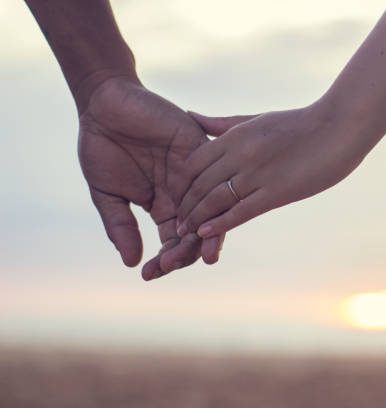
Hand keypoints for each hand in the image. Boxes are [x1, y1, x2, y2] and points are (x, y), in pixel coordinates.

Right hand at [78, 76, 224, 279]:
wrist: (106, 104)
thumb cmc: (102, 147)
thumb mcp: (107, 193)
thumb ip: (121, 225)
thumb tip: (131, 262)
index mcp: (164, 208)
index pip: (175, 243)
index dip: (165, 261)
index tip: (150, 273)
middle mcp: (185, 195)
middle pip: (198, 233)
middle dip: (185, 254)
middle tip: (169, 264)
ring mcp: (195, 174)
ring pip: (211, 211)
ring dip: (203, 235)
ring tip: (193, 253)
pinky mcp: (200, 149)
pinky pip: (214, 177)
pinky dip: (210, 200)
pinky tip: (199, 216)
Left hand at [175, 104, 367, 241]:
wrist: (339, 127)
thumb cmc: (299, 123)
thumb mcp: (257, 119)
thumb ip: (222, 124)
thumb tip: (189, 115)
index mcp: (236, 135)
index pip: (194, 163)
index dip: (181, 183)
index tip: (176, 197)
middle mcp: (241, 155)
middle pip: (200, 185)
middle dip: (185, 206)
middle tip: (176, 222)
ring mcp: (258, 174)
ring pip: (216, 200)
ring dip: (197, 219)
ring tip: (185, 232)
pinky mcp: (277, 192)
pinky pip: (241, 212)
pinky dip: (220, 224)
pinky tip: (205, 233)